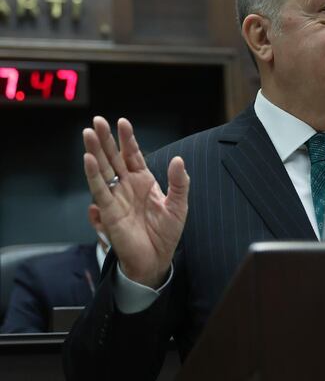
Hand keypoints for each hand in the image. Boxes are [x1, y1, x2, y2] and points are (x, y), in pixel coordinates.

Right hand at [83, 117, 188, 287]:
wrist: (156, 259)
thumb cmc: (166, 233)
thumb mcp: (179, 205)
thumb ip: (179, 182)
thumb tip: (178, 159)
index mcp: (144, 181)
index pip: (133, 155)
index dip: (127, 139)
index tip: (122, 122)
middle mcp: (127, 186)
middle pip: (114, 158)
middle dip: (106, 139)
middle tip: (97, 121)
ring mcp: (116, 197)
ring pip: (103, 170)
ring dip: (95, 152)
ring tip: (88, 133)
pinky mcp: (109, 211)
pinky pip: (99, 190)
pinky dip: (93, 175)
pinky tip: (88, 159)